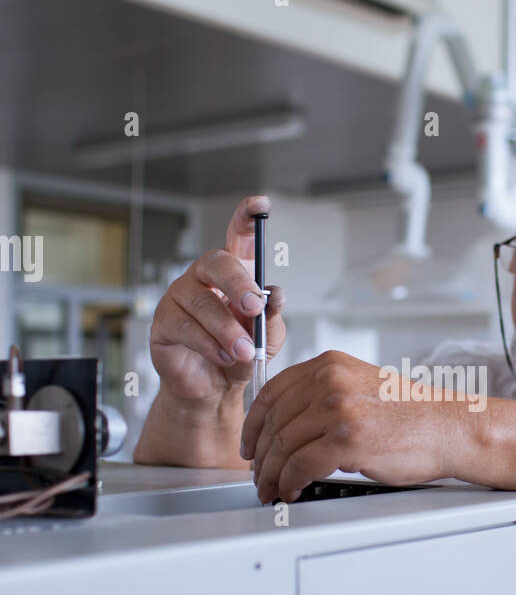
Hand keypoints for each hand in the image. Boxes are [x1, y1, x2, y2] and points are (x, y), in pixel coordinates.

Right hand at [148, 195, 286, 405]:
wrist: (215, 389)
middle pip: (217, 262)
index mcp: (234, 273)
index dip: (247, 218)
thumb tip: (274, 296)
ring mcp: (180, 296)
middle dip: (238, 283)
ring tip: (245, 352)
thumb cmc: (241, 355)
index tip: (261, 205)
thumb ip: (272, 317)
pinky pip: (186, 327)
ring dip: (228, 330)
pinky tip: (223, 357)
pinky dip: (209, 344)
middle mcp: (204, 277)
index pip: (238, 237)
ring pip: (203, 303)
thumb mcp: (267, 337)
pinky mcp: (163, 321)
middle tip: (254, 306)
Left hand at [240, 350, 468, 502]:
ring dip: (272, 474)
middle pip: (274, 422)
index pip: (272, 392)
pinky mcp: (347, 439)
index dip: (254, 424)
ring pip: (283, 446)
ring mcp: (338, 408)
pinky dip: (290, 482)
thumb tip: (289, 427)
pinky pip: (300, 465)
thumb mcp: (361, 387)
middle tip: (259, 476)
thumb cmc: (412, 416)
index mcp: (330, 365)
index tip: (250, 445)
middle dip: (261, 457)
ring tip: (272, 489)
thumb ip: (325, 396)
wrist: (449, 429)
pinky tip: (292, 490)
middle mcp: (330, 381)